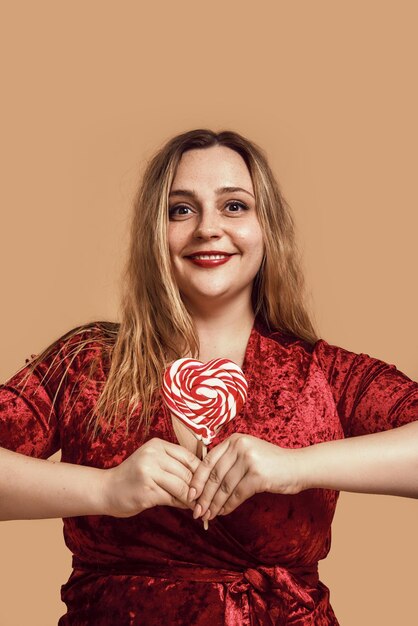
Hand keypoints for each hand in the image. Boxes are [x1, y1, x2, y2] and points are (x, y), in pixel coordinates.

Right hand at [103, 437, 200, 516]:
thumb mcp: (153, 461)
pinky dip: (182, 505)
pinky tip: (187, 509)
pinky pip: (172, 499)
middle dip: (198, 487)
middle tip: (207, 498)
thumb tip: (203, 478)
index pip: (188, 457)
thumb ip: (174, 465)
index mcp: (157, 445)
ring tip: (199, 505)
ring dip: (192, 498)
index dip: (201, 471)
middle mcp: (153, 456)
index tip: (208, 483)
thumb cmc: (134, 477)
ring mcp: (149, 473)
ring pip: (182, 486)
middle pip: (187, 472)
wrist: (106, 489)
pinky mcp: (147, 491)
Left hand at [187, 433, 301, 521]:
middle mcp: (239, 446)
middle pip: (214, 475)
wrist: (298, 467)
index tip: (190, 495)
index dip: (197, 479)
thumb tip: (203, 485)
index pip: (208, 461)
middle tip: (197, 511)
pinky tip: (224, 513)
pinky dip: (228, 505)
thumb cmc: (271, 464)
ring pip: (224, 487)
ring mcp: (249, 459)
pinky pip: (237, 494)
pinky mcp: (258, 474)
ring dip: (214, 504)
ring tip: (208, 515)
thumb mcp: (247, 454)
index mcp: (234, 440)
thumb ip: (228, 462)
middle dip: (204, 496)